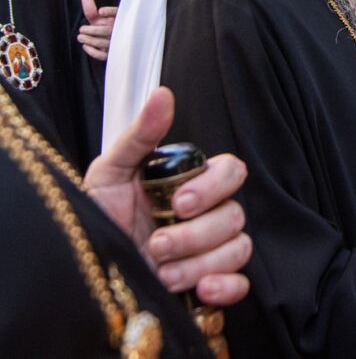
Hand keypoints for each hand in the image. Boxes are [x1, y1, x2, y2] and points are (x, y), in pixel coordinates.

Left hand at [79, 0, 116, 60]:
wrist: (115, 44)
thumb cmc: (106, 29)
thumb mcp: (100, 18)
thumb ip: (91, 9)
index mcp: (119, 20)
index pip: (118, 14)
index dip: (110, 12)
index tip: (101, 11)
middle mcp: (119, 31)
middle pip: (108, 30)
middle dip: (93, 30)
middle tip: (82, 29)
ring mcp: (116, 43)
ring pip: (105, 43)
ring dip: (91, 40)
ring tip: (81, 37)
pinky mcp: (112, 54)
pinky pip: (104, 55)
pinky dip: (94, 52)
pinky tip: (86, 46)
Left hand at [84, 87, 251, 305]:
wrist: (85, 271)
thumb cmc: (99, 218)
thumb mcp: (110, 173)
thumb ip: (140, 136)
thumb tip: (163, 94)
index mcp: (193, 184)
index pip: (232, 172)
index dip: (214, 187)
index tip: (179, 203)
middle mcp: (209, 215)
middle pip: (236, 215)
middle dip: (196, 234)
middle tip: (157, 244)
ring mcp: (213, 251)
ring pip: (238, 248)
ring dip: (199, 263)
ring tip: (162, 272)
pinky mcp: (213, 285)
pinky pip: (242, 284)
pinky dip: (226, 286)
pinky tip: (200, 289)